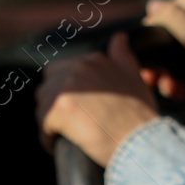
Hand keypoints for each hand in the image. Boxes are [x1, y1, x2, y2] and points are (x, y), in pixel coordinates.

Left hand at [36, 33, 159, 168]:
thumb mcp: (135, 77)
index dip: (63, 94)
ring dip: (48, 122)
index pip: (60, 72)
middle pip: (47, 88)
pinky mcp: (60, 109)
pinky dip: (47, 139)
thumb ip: (122, 56)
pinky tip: (57, 146)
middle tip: (65, 126)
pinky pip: (42, 126)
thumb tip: (119, 37)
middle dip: (53, 107)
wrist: (142, 140)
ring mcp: (68, 87)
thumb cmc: (140, 115)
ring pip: (42, 106)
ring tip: (61, 136)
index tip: (73, 111)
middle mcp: (78, 68)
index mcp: (93, 60)